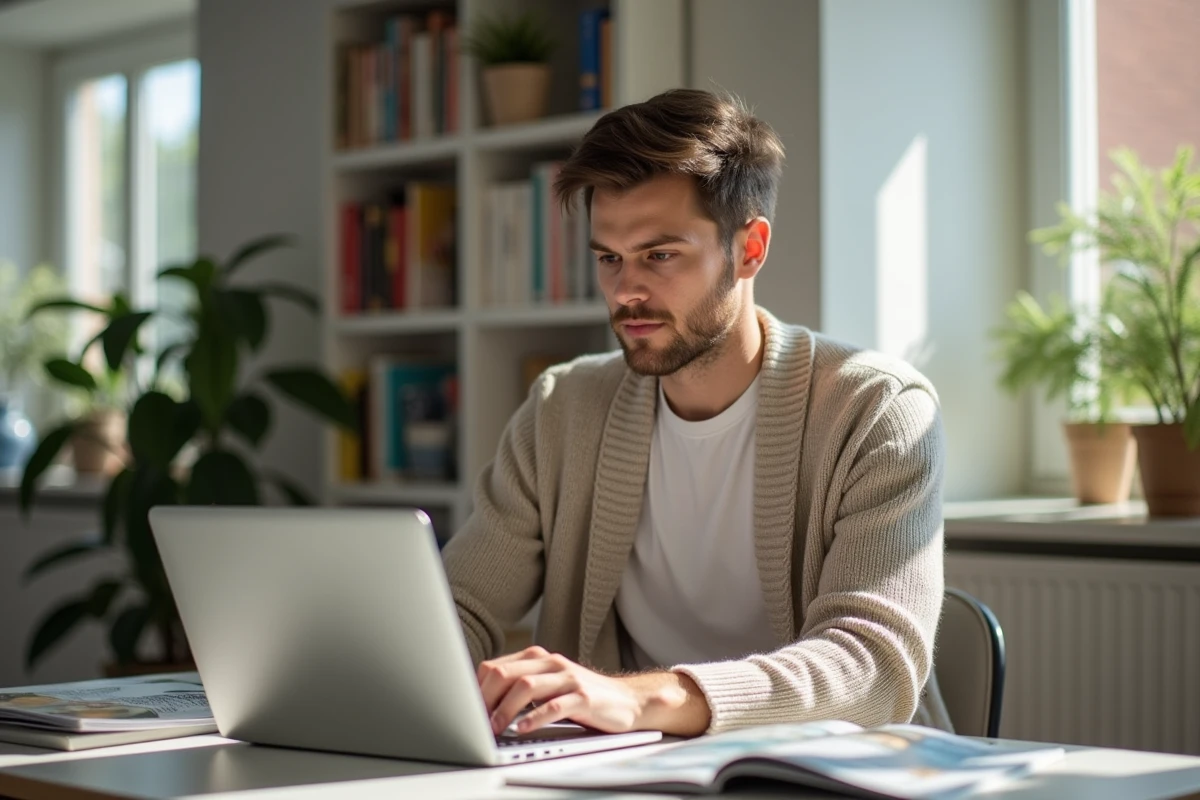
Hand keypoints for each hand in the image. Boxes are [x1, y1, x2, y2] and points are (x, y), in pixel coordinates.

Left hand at [477, 646, 710, 736]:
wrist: (626, 701)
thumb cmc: (581, 696)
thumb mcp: (548, 686)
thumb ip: (520, 688)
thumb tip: (482, 705)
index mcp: (537, 658)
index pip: (495, 667)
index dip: (476, 690)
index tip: (466, 712)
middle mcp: (550, 662)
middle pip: (505, 674)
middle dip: (485, 700)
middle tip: (476, 722)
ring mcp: (568, 678)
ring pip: (526, 687)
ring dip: (505, 709)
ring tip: (495, 728)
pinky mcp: (583, 696)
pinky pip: (554, 705)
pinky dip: (534, 718)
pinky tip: (522, 729)